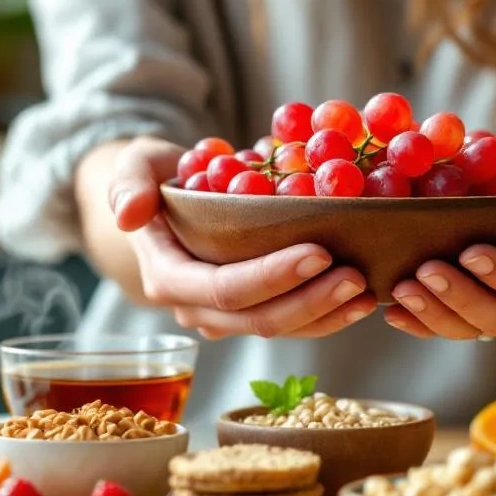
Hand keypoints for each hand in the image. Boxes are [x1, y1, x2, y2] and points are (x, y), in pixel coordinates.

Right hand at [101, 136, 376, 338]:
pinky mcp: (254, 314)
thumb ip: (127, 183)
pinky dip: (330, 316)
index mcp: (168, 277)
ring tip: (368, 290)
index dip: (271, 276)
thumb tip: (129, 214)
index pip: (224, 289)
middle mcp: (196, 309)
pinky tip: (364, 300)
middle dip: (310, 300)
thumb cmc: (157, 177)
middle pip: (258, 319)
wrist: (166, 201)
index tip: (318, 252)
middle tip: (356, 275)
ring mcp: (227, 318)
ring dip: (327, 315)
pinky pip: (293, 326)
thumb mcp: (134, 165)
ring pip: (281, 330)